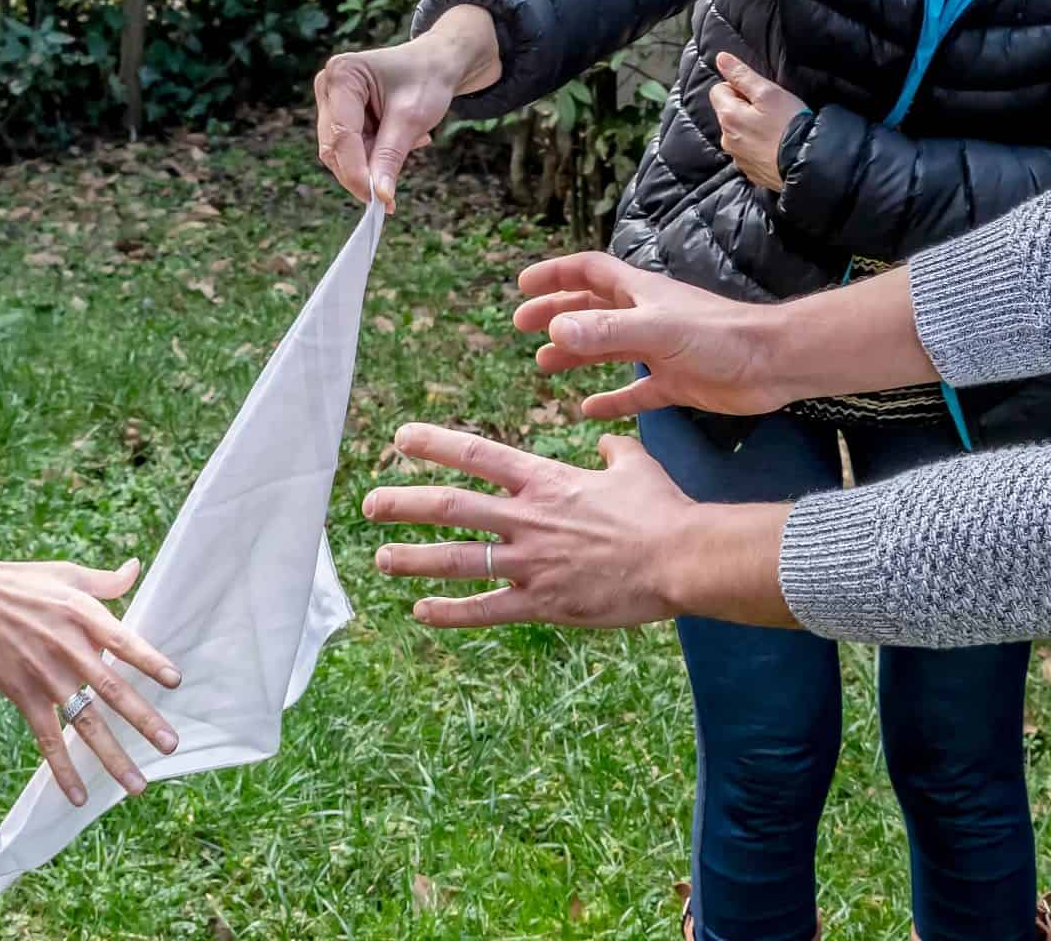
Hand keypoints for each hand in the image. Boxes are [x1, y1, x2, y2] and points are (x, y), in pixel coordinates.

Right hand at [0, 480, 184, 808]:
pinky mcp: (21, 694)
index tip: (176, 682)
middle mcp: (69, 649)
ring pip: (84, 723)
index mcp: (84, 616)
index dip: (151, 662)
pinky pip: (46, 738)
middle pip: (111, 690)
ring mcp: (44, 676)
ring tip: (137, 784)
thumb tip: (135, 567)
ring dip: (112, 755)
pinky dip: (62, 769)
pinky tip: (79, 796)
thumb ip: (105, 582)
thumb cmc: (19, 583)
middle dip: (143, 720)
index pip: (125, 643)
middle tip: (171, 744)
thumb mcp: (66, 575)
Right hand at [315, 5, 500, 211]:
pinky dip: (375, 156)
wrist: (436, 64)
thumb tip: (379, 196)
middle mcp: (328, 86)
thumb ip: (391, 156)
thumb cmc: (427, 80)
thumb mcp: (412, 119)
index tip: (377, 201)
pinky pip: (351, 151)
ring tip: (411, 141)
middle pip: (335, 148)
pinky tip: (401, 139)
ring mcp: (331, 103)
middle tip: (393, 194)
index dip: (356, 172)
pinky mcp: (339, 117)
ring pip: (342, 155)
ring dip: (373, 162)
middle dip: (364, 172)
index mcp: (342, 75)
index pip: (341, 135)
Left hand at [362, 424, 791, 629]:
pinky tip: (421, 612)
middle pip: (451, 507)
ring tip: (381, 558)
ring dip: (414, 558)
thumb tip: (604, 441)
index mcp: (545, 482)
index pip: (478, 456)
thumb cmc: (662, 510)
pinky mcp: (542, 602)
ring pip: (457, 559)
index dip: (436, 444)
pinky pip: (485, 609)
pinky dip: (450, 612)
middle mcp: (527, 519)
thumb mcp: (635, 465)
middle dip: (404, 504)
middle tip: (369, 504)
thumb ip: (612, 450)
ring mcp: (530, 563)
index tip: (401, 438)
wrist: (682, 558)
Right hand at [513, 252, 788, 418]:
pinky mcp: (675, 383)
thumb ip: (606, 332)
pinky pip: (634, 392)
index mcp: (640, 294)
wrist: (772, 364)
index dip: (555, 274)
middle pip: (591, 309)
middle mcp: (646, 318)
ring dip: (576, 353)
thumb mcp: (657, 331)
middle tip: (522, 326)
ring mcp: (660, 350)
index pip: (589, 272)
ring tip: (544, 365)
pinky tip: (590, 411)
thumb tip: (555, 329)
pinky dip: (611, 400)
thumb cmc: (719, 337)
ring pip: (607, 349)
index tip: (523, 286)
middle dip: (556, 313)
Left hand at [709, 52, 806, 191]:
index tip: (759, 94)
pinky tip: (775, 144)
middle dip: (744, 107)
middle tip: (771, 110)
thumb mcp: (768, 92)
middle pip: (727, 112)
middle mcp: (726, 139)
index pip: (718, 90)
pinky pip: (748, 150)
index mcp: (728, 116)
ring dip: (751, 127)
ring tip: (775, 128)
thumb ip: (741, 75)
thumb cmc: (789, 125)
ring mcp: (737, 157)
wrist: (806, 164)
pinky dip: (758, 145)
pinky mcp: (749, 170)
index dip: (738, 86)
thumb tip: (720, 58)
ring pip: (738, 132)